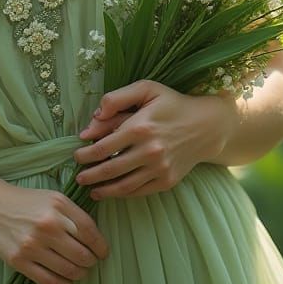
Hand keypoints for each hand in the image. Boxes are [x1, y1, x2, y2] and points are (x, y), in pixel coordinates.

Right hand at [0, 183, 109, 283]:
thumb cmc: (28, 202)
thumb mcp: (53, 198)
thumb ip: (74, 214)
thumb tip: (96, 238)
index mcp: (58, 206)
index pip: (89, 232)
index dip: (101, 246)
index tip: (103, 253)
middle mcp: (47, 226)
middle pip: (82, 254)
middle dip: (91, 262)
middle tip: (90, 262)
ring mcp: (32, 245)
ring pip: (68, 270)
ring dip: (79, 274)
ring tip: (79, 271)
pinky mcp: (19, 261)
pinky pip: (49, 281)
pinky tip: (66, 281)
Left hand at [73, 80, 227, 199]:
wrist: (206, 126)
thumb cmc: (172, 104)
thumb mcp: (146, 89)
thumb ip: (117, 99)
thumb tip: (93, 118)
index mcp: (140, 126)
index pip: (103, 147)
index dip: (85, 154)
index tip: (76, 156)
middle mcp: (150, 150)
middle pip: (110, 169)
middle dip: (89, 174)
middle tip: (78, 176)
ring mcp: (159, 168)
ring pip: (123, 185)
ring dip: (103, 189)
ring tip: (90, 188)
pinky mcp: (167, 181)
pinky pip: (139, 191)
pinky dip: (122, 194)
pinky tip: (111, 192)